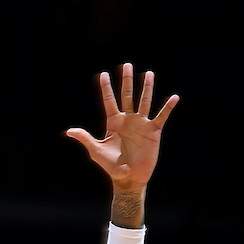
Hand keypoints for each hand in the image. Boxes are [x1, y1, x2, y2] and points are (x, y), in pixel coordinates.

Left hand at [66, 65, 178, 188]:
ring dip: (146, 88)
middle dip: (127, 81)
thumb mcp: (96, 150)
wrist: (128, 178)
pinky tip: (174, 97)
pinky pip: (162, 116)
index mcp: (113, 122)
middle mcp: (128, 120)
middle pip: (127, 96)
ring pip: (144, 101)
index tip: (103, 74)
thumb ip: (85, 138)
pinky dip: (168, 107)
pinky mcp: (153, 131)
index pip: (109, 101)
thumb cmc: (110, 166)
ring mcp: (141, 124)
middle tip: (126, 65)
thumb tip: (69, 131)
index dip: (106, 88)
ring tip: (148, 73)